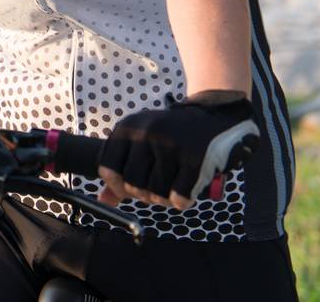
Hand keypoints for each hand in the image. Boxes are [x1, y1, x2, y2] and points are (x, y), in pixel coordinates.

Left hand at [98, 93, 258, 208]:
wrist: (215, 117)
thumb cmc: (172, 136)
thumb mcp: (141, 143)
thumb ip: (121, 171)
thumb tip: (104, 201)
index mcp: (127, 127)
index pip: (107, 167)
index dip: (117, 186)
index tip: (130, 189)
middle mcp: (146, 133)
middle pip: (132, 184)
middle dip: (144, 195)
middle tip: (156, 191)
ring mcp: (170, 144)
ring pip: (156, 193)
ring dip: (164, 200)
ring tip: (172, 189)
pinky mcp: (194, 158)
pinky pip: (179, 197)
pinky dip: (182, 201)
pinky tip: (186, 190)